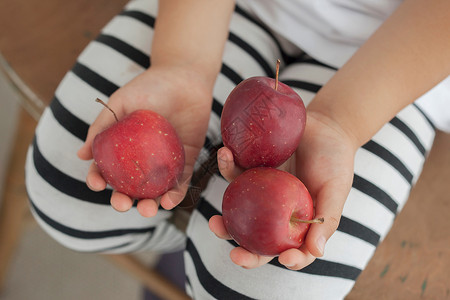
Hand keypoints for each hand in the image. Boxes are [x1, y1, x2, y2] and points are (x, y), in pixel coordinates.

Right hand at [78, 65, 212, 216]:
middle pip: (130, 187)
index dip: (98, 179)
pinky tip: (170, 201)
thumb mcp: (122, 101)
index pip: (106, 168)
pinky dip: (175, 195)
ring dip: (150, 205)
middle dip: (123, 201)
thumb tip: (82, 155)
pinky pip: (181, 182)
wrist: (185, 77)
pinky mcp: (187, 161)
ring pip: (155, 191)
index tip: (97, 184)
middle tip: (123, 204)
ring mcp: (164, 161)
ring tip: (149, 209)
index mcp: (123, 146)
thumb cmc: (151, 86)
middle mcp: (142, 158)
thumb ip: (102, 125)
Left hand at [209, 110, 356, 269]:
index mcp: (298, 224)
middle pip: (258, 240)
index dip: (287, 259)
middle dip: (243, 251)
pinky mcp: (251, 171)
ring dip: (224, 220)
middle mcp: (276, 213)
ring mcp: (261, 194)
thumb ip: (326, 220)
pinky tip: (224, 156)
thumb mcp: (336, 190)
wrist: (325, 126)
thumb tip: (316, 252)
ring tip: (214, 220)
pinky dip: (227, 166)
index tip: (285, 259)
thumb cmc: (335, 161)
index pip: (292, 249)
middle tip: (234, 254)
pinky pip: (235, 172)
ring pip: (239, 212)